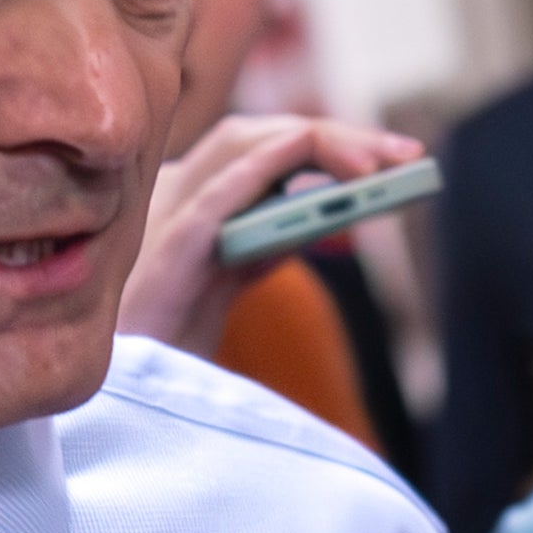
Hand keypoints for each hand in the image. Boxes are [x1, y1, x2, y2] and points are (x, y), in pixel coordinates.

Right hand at [116, 115, 421, 356]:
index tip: (394, 162)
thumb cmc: (168, 339)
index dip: (331, 146)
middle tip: (405, 158)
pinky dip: (263, 165)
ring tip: (374, 164)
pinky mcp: (169, 247)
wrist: (126, 396)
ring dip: (314, 143)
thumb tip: (333, 219)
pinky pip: (218, 193)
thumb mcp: (230, 279)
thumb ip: (269, 240)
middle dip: (337, 138)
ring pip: (240, 147)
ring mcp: (167, 213)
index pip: (265, 147)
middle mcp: (174, 191)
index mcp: (188, 195)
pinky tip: (303, 150)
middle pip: (259, 137)